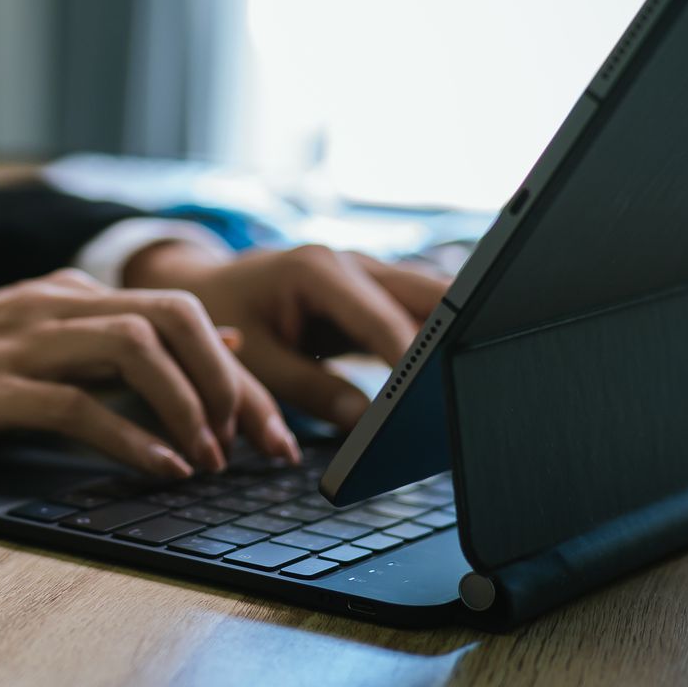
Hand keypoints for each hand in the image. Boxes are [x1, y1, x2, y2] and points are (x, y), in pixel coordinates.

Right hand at [0, 269, 302, 477]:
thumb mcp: (55, 338)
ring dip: (185, 405)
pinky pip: (74, 403)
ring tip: (208, 459)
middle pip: (170, 316)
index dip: (238, 371)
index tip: (272, 429)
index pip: (180, 313)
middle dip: (227, 381)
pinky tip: (158, 467)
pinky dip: (127, 436)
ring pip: (132, 347)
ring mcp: (21, 343)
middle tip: (255, 444)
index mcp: (74, 294)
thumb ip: (133, 337)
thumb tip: (228, 339)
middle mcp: (55, 306)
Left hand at [125, 241, 449, 430]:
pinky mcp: (377, 298)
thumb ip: (311, 390)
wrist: (210, 290)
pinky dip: (437, 342)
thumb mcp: (258, 362)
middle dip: (455, 332)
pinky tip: (455, 377)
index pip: (380, 316)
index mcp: (316, 269)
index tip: (435, 389)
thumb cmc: (223, 321)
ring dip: (454, 335)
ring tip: (476, 379)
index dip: (413, 355)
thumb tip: (368, 423)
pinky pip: (418, 316)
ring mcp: (369, 277)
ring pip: (431, 301)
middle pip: (426, 293)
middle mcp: (352, 263)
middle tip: (477, 378)